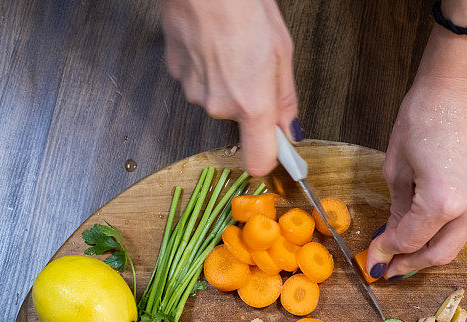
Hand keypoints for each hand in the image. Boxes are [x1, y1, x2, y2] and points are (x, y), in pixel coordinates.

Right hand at [162, 0, 299, 175]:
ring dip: (228, 82)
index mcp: (252, 104)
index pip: (259, 161)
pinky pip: (200, 82)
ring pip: (219, 100)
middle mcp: (220, 106)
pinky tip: (214, 44)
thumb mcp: (282, 53)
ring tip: (234, 48)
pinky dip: (208, 68)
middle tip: (257, 65)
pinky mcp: (176, 75)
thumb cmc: (242, 7)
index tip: (281, 149)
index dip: (271, 156)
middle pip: (241, 121)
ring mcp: (195, 92)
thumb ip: (285, 99)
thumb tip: (291, 129)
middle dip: (251, 100)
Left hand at [367, 75, 466, 279]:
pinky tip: (427, 230)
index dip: (387, 254)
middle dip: (410, 265)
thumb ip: (396, 210)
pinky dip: (446, 233)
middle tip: (387, 269)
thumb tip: (392, 237)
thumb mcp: (397, 167)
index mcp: (442, 201)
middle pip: (439, 254)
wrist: (461, 86)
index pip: (410, 240)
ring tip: (404, 251)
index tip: (371, 261)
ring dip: (429, 250)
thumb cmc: (425, 115)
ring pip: (456, 243)